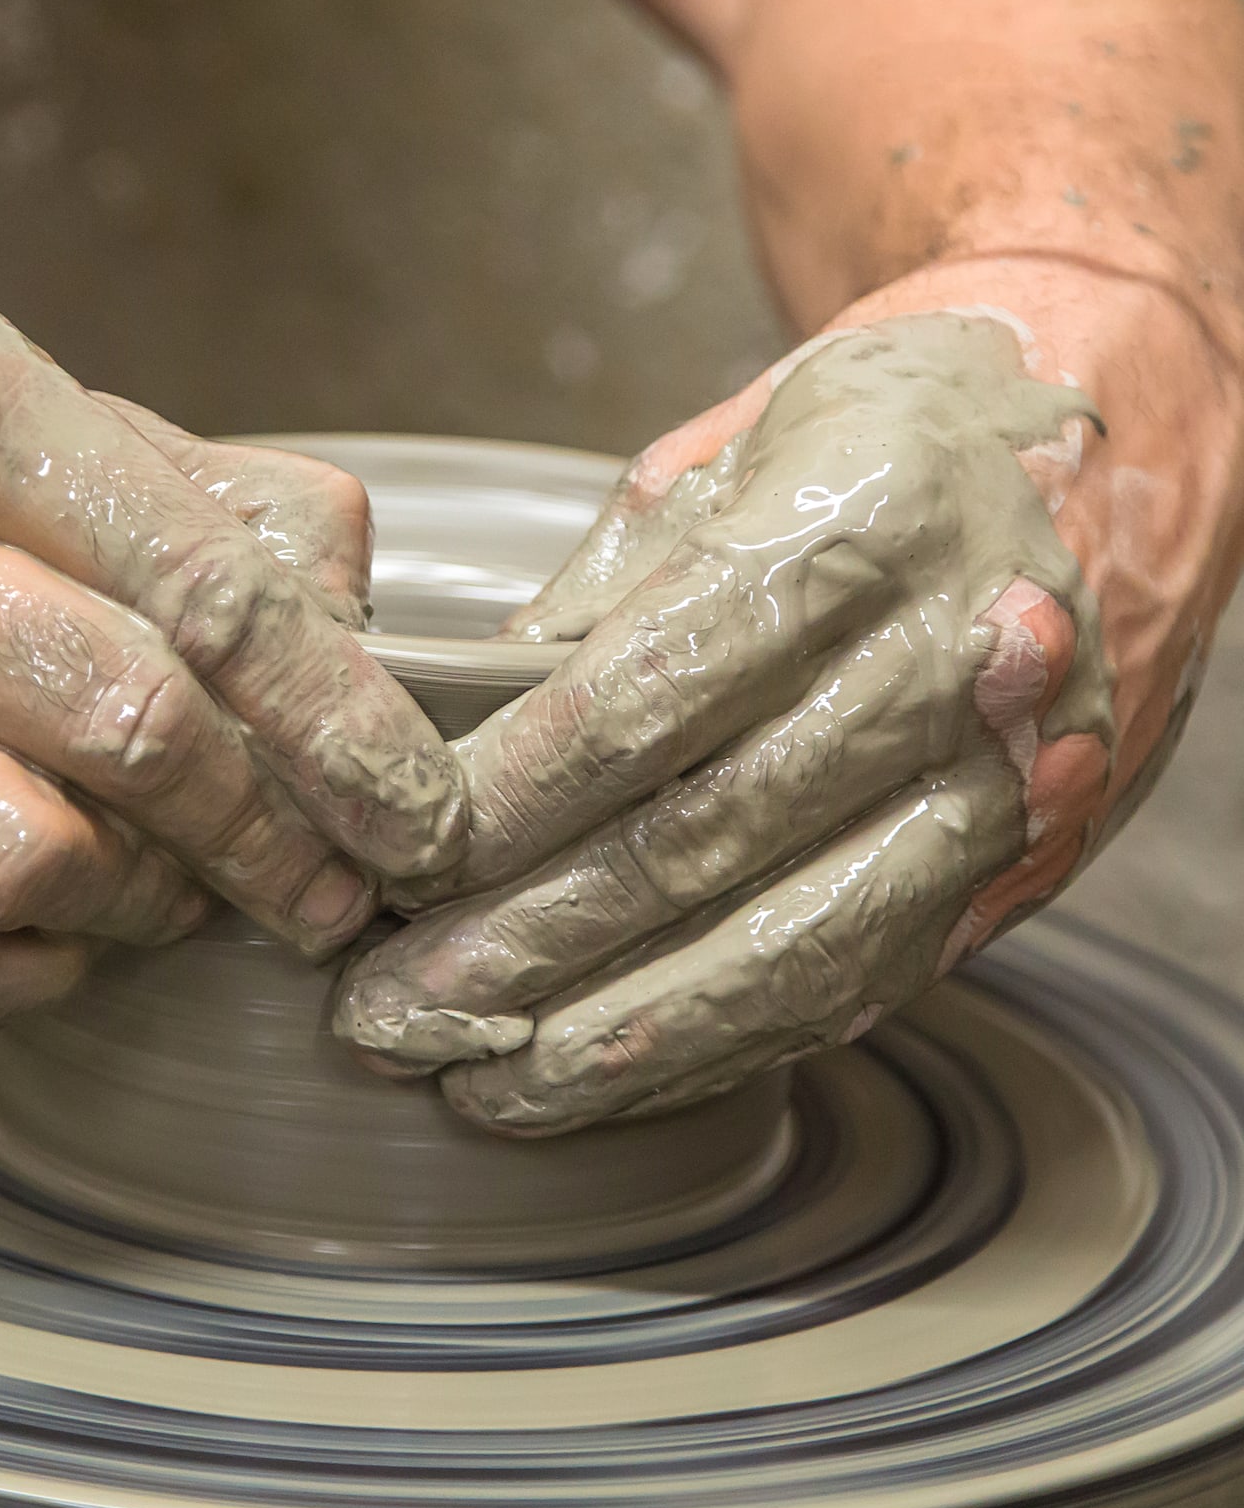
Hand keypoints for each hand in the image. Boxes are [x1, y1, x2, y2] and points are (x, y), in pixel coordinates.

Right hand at [0, 283, 463, 1021]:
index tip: (420, 809)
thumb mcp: (19, 390)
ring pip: (25, 863)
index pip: (202, 588)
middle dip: (277, 839)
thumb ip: (201, 493)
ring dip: (157, 906)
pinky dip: (37, 971)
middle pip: (129, 732)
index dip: (340, 721)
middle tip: (345, 887)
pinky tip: (82, 926)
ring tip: (202, 889)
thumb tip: (355, 624)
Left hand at [335, 294, 1239, 1133]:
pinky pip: (863, 980)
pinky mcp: (1026, 860)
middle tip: (391, 1007)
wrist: (1115, 424)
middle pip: (703, 841)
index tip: (400, 858)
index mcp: (856, 528)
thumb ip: (599, 598)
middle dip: (529, 943)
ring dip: (619, 1037)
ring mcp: (1005, 775)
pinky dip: (724, 1045)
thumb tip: (462, 726)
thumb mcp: (723, 455)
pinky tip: (614, 1077)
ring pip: (792, 948)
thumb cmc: (885, 428)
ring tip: (480, 1083)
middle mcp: (950, 660)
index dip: (512, 798)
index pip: (646, 699)